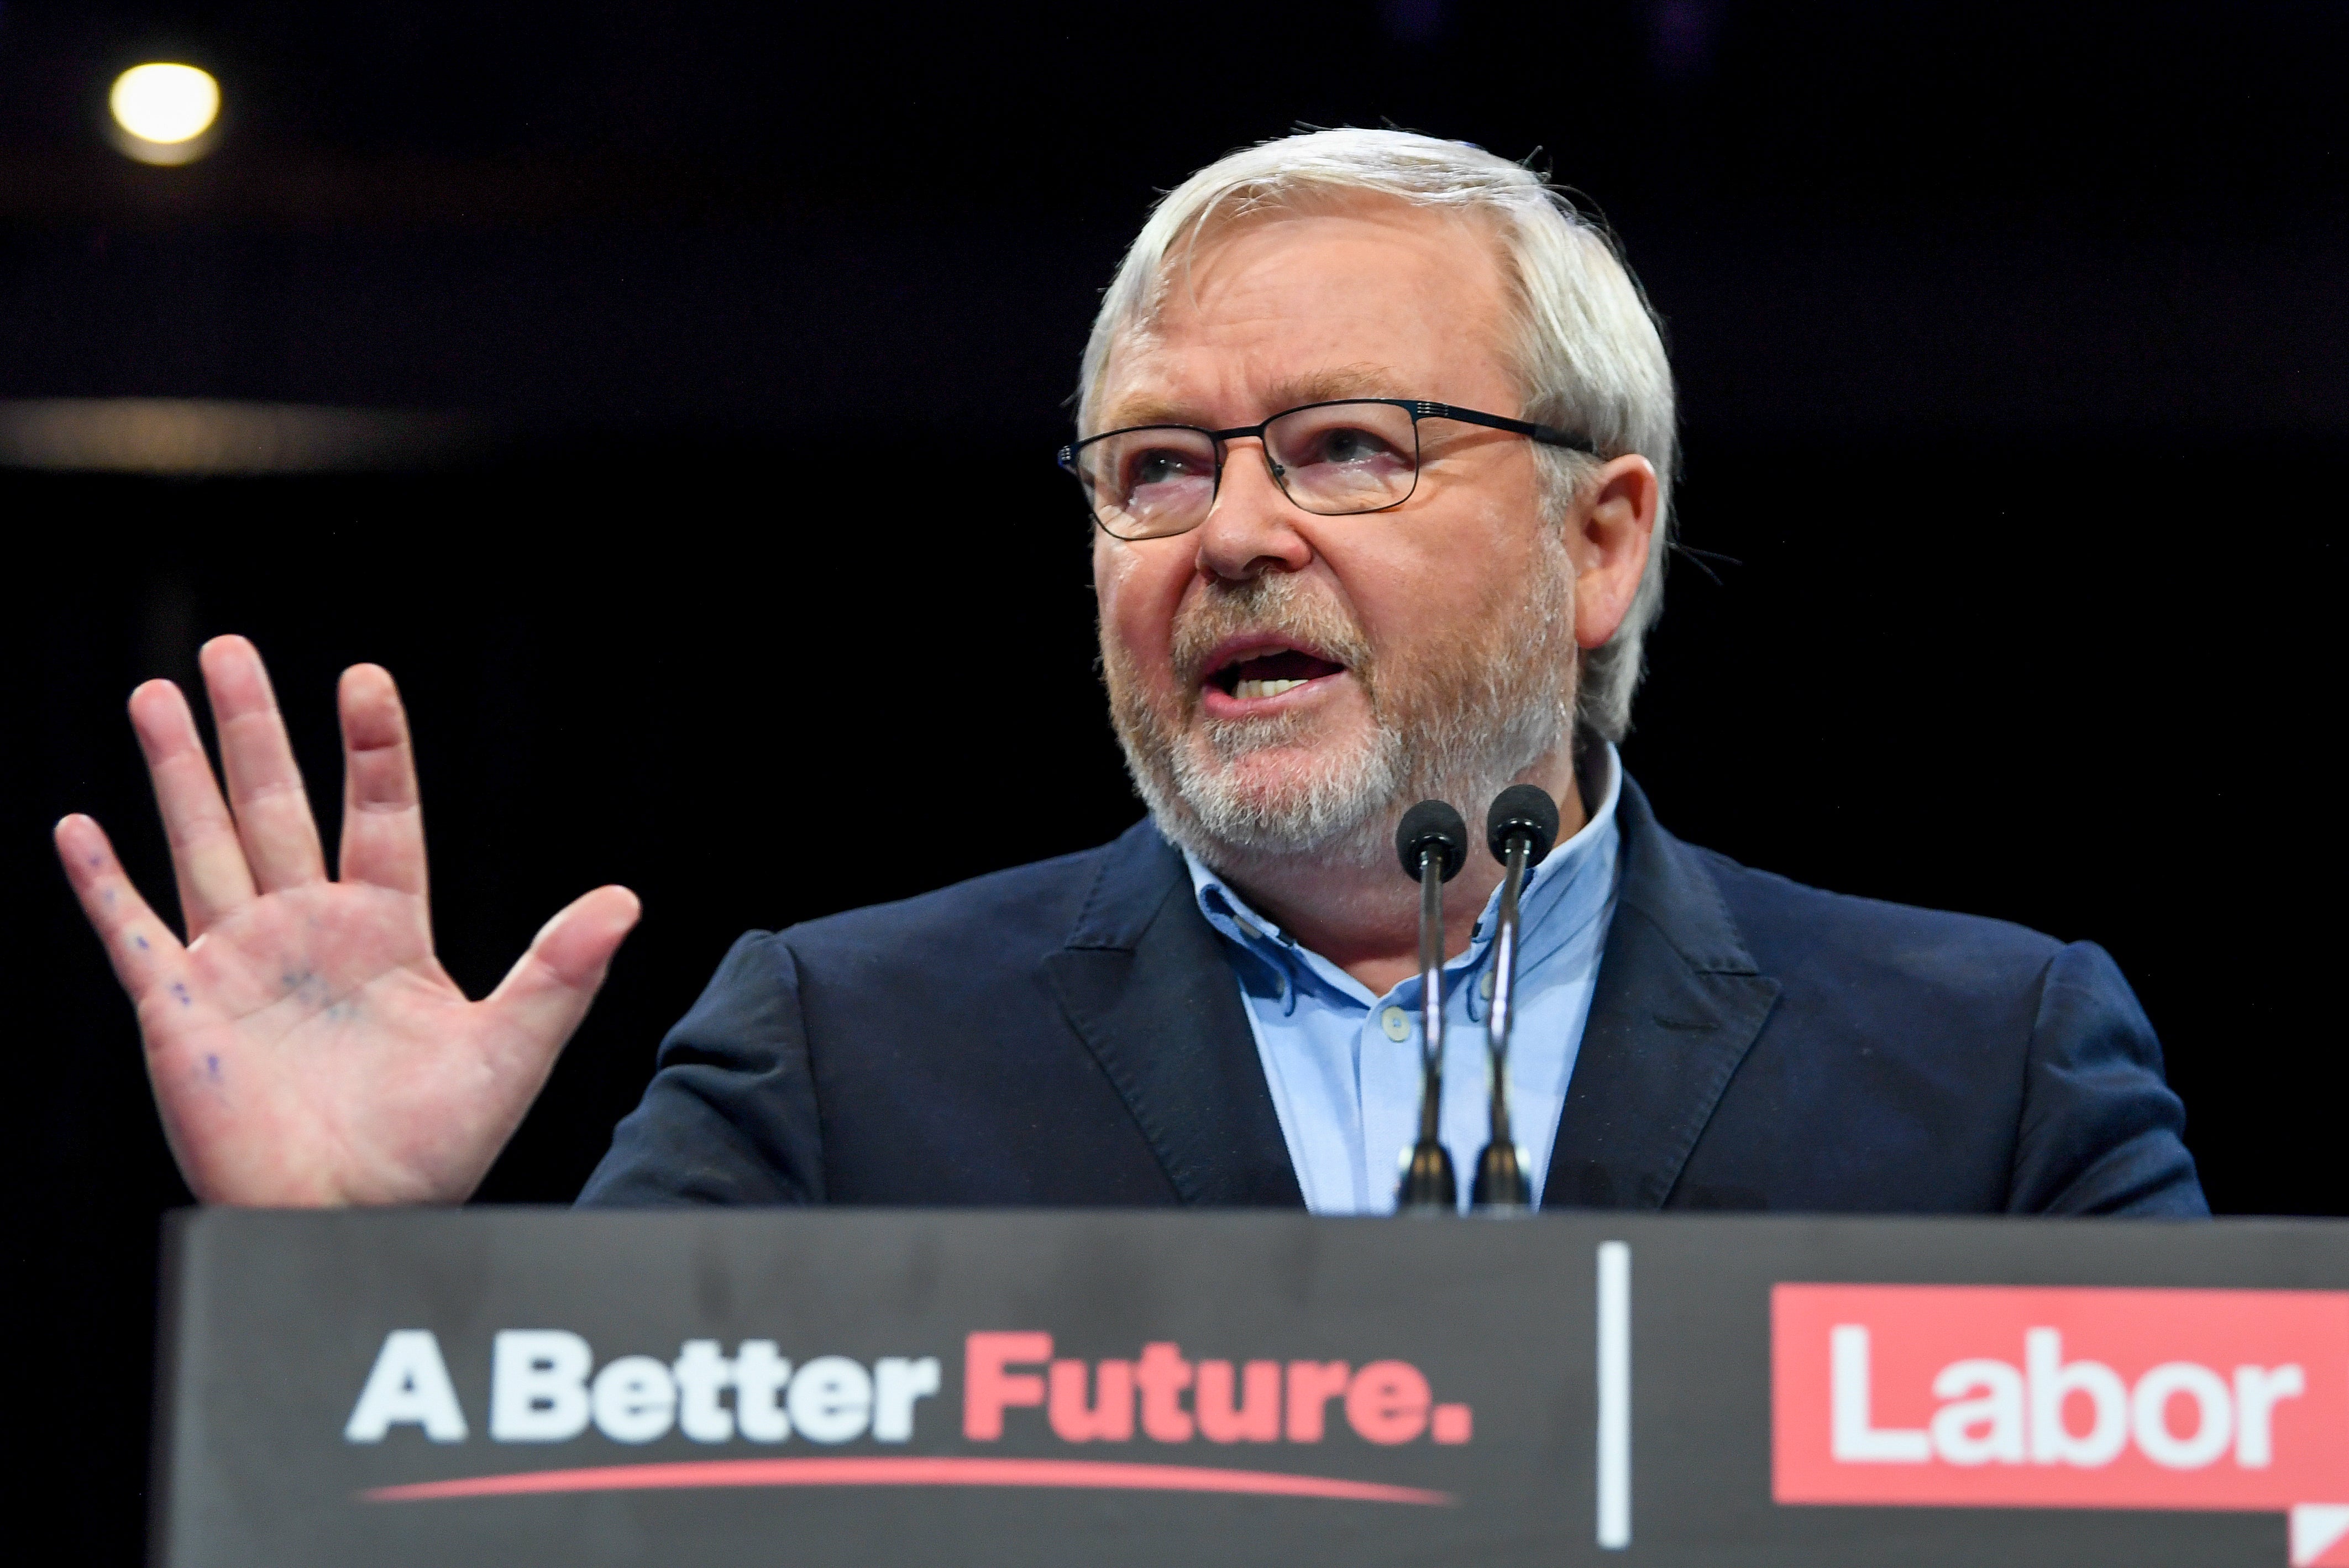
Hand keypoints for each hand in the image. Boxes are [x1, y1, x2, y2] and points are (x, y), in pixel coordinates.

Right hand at [53, 636, 639, 1205]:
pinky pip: (132, 933)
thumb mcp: (508, 1053)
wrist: (350, 1222)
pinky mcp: (179, 1012)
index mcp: (386, 932)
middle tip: (228, 650)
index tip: (363, 677)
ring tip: (157, 694)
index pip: (381, 815)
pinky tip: (77, 826)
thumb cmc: (432, 1152)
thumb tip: (626, 900)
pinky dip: (102, 883)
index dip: (373, 748)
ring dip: (177, 772)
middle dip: (252, 729)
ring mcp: (239, 966)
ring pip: (202, 845)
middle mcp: (308, 932)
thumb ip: (560, 973)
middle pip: (274, 808)